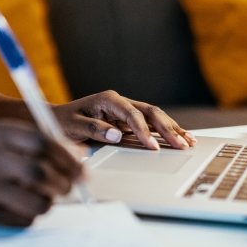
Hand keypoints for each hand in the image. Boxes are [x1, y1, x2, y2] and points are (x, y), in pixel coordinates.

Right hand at [0, 123, 81, 225]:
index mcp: (0, 134)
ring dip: (49, 202)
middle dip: (63, 183)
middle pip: (41, 173)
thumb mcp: (3, 137)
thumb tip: (80, 156)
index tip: (82, 170)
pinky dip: (32, 216)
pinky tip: (25, 207)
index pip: (43, 143)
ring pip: (36, 201)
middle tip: (68, 187)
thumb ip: (39, 142)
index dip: (68, 158)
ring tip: (45, 198)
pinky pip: (22, 220)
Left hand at [54, 91, 195, 150]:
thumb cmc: (64, 121)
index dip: (144, 130)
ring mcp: (126, 111)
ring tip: (188, 141)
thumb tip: (117, 135)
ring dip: (172, 129)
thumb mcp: (74, 126)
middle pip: (150, 112)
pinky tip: (180, 137)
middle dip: (167, 128)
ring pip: (155, 117)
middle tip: (180, 144)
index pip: (133, 114)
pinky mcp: (129, 121)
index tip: (152, 146)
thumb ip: (95, 129)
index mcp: (109, 99)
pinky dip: (166, 131)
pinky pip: (151, 125)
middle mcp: (121, 102)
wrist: (58, 120)